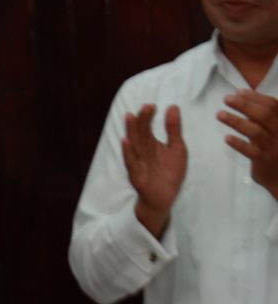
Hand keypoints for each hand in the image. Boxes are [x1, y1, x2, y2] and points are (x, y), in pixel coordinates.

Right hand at [123, 103, 185, 237]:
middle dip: (142, 120)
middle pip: (140, 133)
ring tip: (131, 116)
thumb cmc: (169, 173)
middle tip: (146, 107)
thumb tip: (173, 107)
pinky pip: (131, 162)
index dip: (149, 116)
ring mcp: (138, 162)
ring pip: (134, 144)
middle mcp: (142, 151)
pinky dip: (128, 152)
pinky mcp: (137, 174)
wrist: (164, 198)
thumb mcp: (177, 148)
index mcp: (150, 144)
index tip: (152, 105)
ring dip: (132, 131)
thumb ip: (174, 129)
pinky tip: (126, 141)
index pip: (147, 127)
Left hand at [220, 90, 277, 200]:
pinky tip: (226, 138)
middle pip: (264, 115)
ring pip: (256, 132)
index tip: (238, 92)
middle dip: (244, 104)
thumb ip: (260, 113)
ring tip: (219, 114)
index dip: (255, 97)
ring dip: (236, 121)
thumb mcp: (272, 127)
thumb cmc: (273, 145)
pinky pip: (251, 152)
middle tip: (226, 99)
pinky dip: (238, 144)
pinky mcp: (264, 161)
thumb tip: (240, 93)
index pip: (272, 105)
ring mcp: (274, 148)